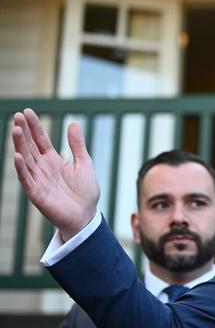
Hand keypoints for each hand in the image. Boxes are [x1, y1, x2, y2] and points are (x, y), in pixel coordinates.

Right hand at [12, 108, 99, 240]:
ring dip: (20, 146)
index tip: (27, 111)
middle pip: (30, 147)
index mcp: (54, 160)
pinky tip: (17, 156)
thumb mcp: (84, 164)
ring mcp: (38, 180)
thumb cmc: (85, 192)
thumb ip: (77, 145)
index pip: (41, 140)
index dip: (34, 127)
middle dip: (23, 132)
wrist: (86, 215)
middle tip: (17, 115)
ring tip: (15, 130)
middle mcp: (43, 168)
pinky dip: (22, 168)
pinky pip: (27, 179)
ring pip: (26, 160)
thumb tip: (74, 122)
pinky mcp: (37, 193)